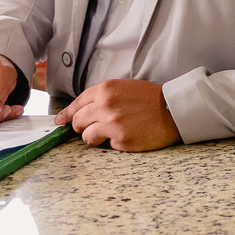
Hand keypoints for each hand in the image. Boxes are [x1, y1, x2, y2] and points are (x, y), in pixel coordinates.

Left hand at [55, 79, 180, 150]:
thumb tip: (78, 112)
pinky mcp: (121, 140)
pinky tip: (128, 135)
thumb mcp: (123, 88)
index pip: (76, 104)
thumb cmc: (150, 99)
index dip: (66, 115)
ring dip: (95, 137)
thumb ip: (101, 97)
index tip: (60, 122)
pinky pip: (106, 145)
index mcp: (105, 90)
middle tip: (93, 128)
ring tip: (112, 132)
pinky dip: (114, 143)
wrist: (174, 109)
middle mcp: (105, 105)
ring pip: (87, 137)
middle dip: (82, 127)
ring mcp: (112, 124)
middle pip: (78, 122)